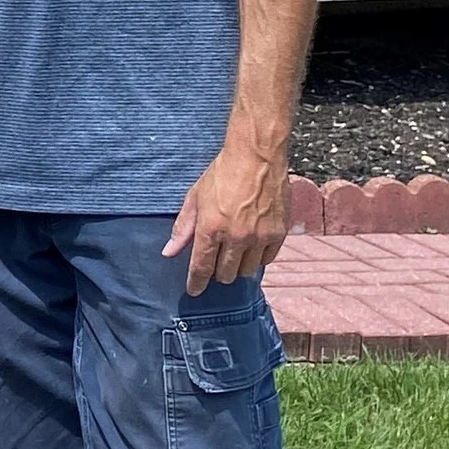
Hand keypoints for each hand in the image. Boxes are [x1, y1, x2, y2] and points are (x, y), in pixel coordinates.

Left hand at [164, 136, 289, 296]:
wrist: (257, 157)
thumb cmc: (222, 174)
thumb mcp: (195, 197)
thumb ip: (183, 228)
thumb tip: (169, 252)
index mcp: (211, 228)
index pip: (202, 267)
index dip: (196, 283)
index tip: (193, 290)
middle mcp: (236, 237)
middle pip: (225, 274)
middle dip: (217, 272)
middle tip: (216, 262)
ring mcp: (259, 237)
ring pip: (246, 270)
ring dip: (237, 266)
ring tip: (234, 252)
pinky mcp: (278, 233)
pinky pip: (266, 260)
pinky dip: (257, 258)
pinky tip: (252, 247)